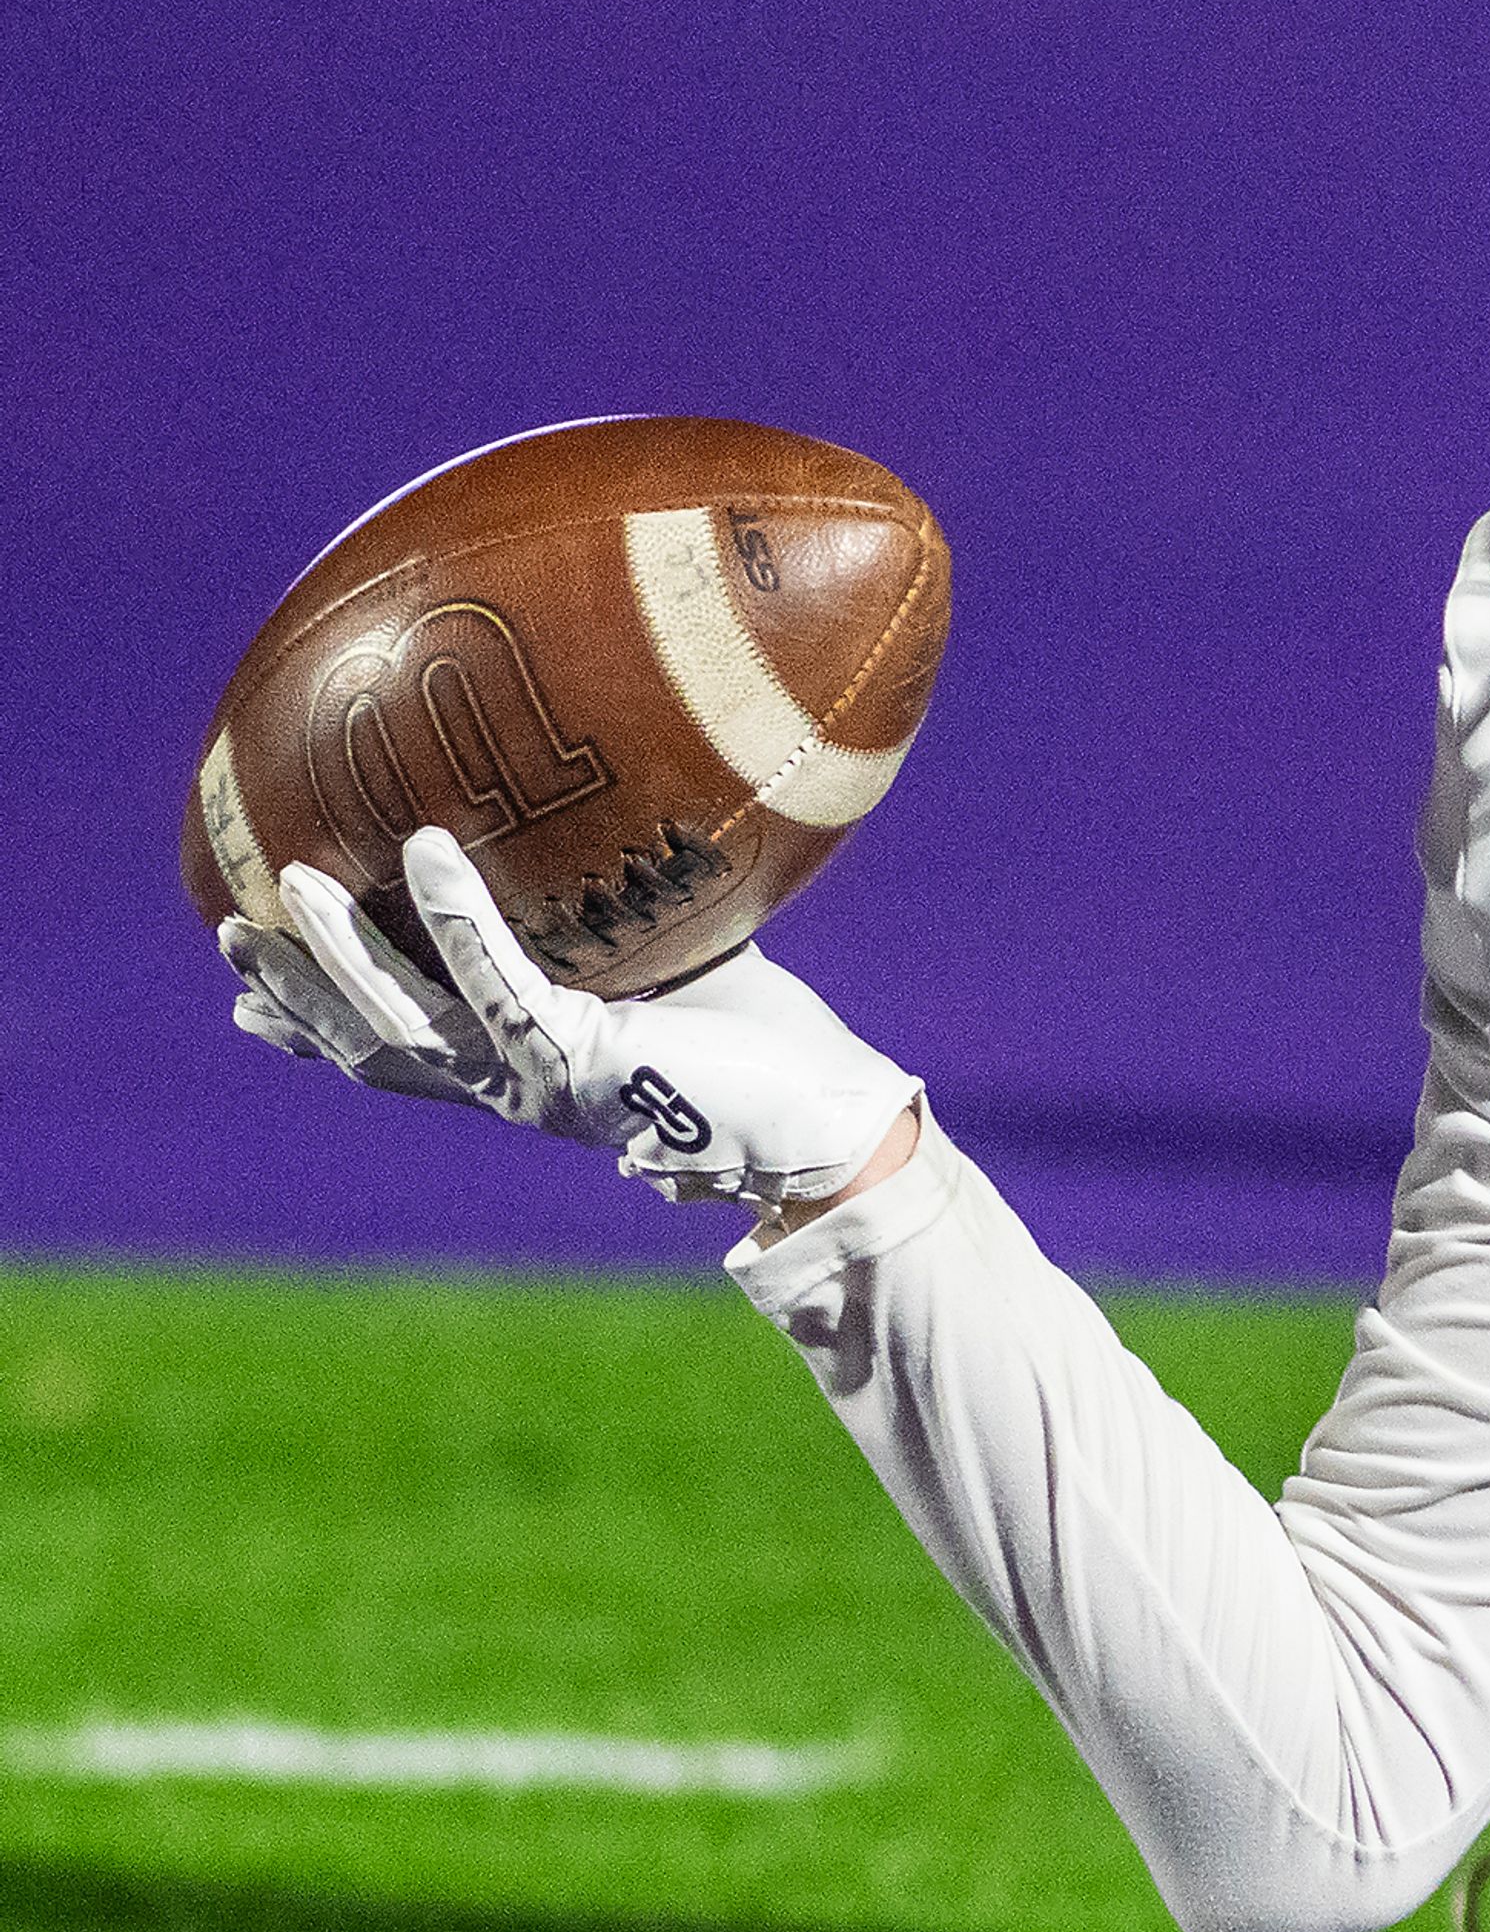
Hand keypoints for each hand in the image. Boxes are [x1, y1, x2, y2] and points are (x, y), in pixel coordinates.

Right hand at [223, 828, 923, 1209]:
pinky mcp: (584, 1059)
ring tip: (286, 879)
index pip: (400, 1054)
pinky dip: (459, 919)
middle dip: (295, 993)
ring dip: (341, 954)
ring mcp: (541, 1078)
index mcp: (524, 1068)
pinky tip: (428, 849)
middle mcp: (516, 1084)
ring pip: (407, 1022)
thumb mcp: (667, 964)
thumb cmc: (760, 1041)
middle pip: (372, 1046)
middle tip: (223, 929)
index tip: (245, 998)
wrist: (822, 1117)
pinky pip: (501, 983)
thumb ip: (620, 911)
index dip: (317, 1029)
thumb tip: (614, 814)